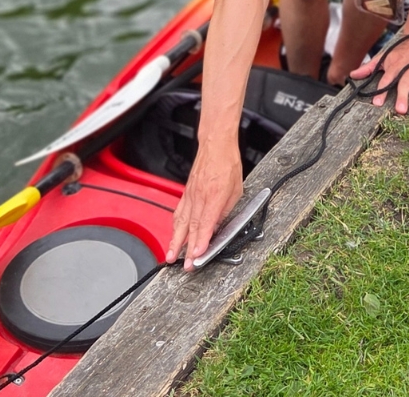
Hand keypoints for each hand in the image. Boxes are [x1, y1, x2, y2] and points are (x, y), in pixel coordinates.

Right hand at [165, 141, 242, 266]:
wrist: (215, 144)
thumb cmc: (228, 163)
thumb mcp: (237, 189)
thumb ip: (227, 210)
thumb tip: (220, 226)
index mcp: (215, 195)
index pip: (207, 223)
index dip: (201, 242)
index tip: (197, 256)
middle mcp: (200, 197)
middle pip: (191, 227)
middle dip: (187, 249)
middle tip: (184, 266)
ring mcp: (190, 195)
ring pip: (181, 222)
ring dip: (176, 241)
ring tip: (171, 256)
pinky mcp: (186, 193)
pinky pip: (179, 213)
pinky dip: (175, 227)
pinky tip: (174, 236)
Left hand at [349, 30, 408, 114]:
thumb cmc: (400, 51)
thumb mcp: (383, 57)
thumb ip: (369, 67)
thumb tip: (352, 75)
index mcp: (394, 67)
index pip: (386, 80)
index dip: (381, 91)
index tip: (377, 103)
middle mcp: (407, 69)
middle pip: (404, 84)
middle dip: (402, 97)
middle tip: (400, 110)